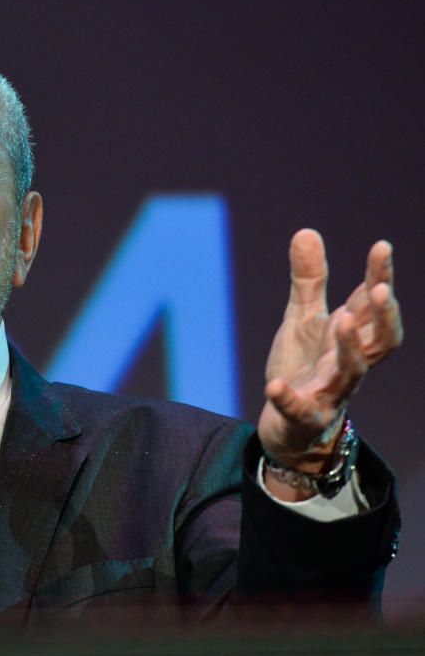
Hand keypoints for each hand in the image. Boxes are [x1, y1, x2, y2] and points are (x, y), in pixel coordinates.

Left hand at [258, 230, 402, 477]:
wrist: (288, 425)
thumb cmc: (304, 367)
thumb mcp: (303, 319)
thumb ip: (309, 281)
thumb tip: (306, 231)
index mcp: (350, 337)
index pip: (371, 305)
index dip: (379, 277)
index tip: (381, 247)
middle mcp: (349, 363)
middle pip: (380, 340)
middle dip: (383, 315)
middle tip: (379, 289)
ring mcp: (330, 391)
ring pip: (352, 372)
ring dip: (350, 346)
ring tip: (340, 318)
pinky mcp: (305, 417)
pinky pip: (300, 409)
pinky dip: (288, 398)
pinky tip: (273, 385)